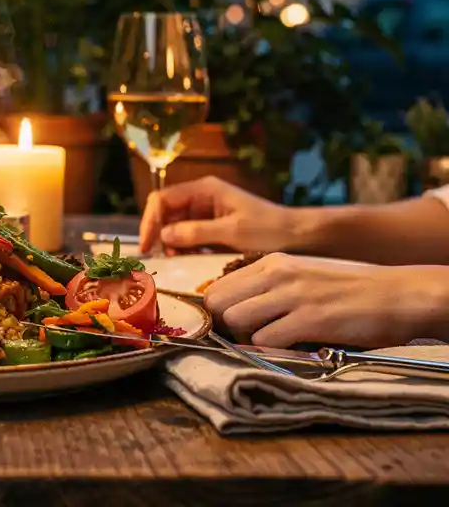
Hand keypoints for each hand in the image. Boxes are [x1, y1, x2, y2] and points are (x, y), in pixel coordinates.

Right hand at [139, 176, 293, 254]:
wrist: (301, 237)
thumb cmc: (271, 230)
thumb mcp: (232, 232)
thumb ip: (196, 232)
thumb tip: (164, 235)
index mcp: (205, 189)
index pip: (163, 199)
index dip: (150, 221)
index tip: (147, 245)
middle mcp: (202, 197)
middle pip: (165, 211)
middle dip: (158, 232)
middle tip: (156, 256)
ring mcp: (207, 212)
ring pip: (175, 224)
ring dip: (169, 241)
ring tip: (171, 259)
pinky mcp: (213, 227)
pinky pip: (189, 235)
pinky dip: (183, 246)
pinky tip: (185, 259)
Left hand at [204, 252, 448, 347]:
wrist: (396, 295)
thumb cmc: (347, 290)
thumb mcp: (300, 276)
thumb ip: (267, 288)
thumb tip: (231, 311)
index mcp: (272, 263)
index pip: (217, 287)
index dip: (218, 312)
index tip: (230, 327)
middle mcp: (277, 274)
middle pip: (218, 304)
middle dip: (225, 327)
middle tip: (246, 339)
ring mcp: (293, 296)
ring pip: (235, 320)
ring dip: (245, 339)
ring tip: (269, 343)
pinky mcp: (311, 319)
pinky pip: (266, 340)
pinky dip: (271, 350)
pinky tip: (291, 348)